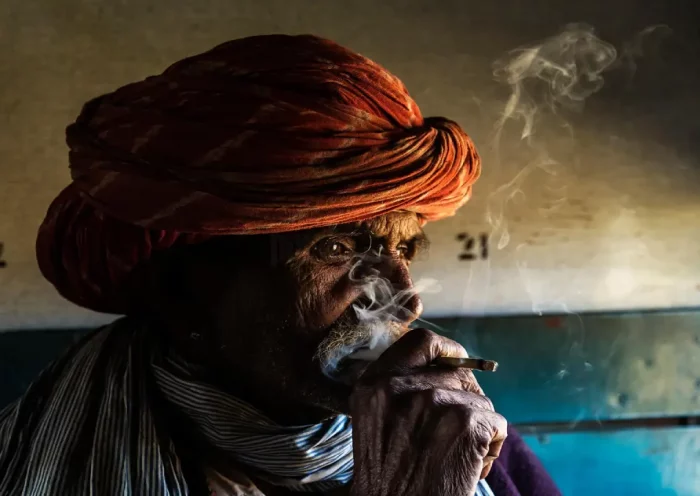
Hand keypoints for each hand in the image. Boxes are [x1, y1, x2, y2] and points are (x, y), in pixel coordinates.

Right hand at [349, 328, 506, 495]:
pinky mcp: (465, 422)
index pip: (420, 342)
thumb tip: (445, 366)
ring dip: (477, 429)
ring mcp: (434, 401)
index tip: (458, 362)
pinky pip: (497, 423)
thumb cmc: (389, 480)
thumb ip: (400, 389)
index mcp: (374, 384)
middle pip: (457, 372)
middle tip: (458, 432)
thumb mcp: (375, 422)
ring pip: (479, 401)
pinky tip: (470, 468)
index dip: (446, 349)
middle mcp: (400, 387)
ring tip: (456, 457)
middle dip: (467, 400)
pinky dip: (491, 447)